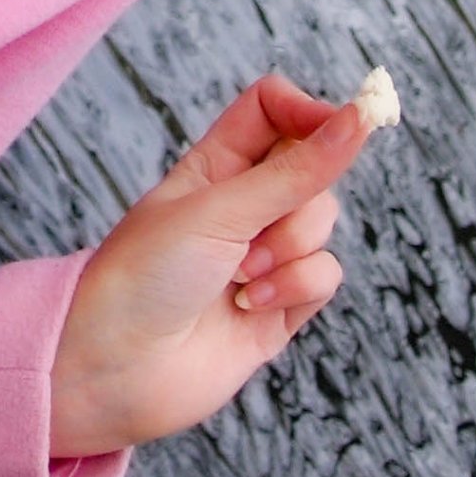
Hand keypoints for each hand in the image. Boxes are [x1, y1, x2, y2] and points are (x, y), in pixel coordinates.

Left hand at [48, 73, 370, 456]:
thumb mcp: (220, 209)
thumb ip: (295, 170)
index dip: (310, 111)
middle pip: (312, 168)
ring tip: (239, 277)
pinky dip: (294, 289)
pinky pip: (325, 275)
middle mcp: (243, 203)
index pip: (275, 109)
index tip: (342, 124)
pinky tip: (248, 307)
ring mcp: (264, 254)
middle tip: (255, 229)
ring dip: (288, 250)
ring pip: (322, 223)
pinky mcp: (281, 305)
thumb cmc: (146, 274)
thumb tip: (357, 119)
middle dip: (298, 198)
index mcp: (216, 163)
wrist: (118, 367)